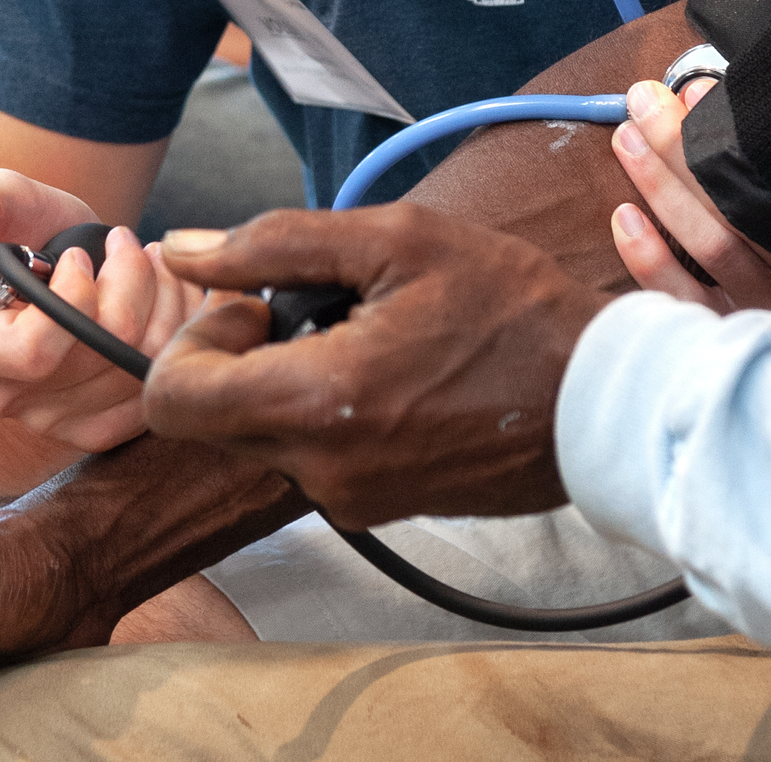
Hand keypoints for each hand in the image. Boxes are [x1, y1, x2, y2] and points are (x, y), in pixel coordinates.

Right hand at [0, 170, 203, 450]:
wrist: (47, 276)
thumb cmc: (22, 234)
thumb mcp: (1, 201)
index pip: (33, 350)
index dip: (76, 296)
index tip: (81, 254)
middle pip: (98, 353)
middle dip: (132, 284)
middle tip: (132, 243)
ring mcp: (46, 422)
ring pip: (135, 371)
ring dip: (164, 303)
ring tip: (152, 263)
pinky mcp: (90, 431)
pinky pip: (151, 396)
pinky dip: (175, 339)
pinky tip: (168, 298)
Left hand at [146, 204, 604, 529]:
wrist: (599, 404)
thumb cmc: (511, 312)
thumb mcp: (396, 242)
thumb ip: (273, 244)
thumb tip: (181, 253)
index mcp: (315, 402)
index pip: (171, 398)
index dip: (194, 342)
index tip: (255, 308)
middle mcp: (319, 468)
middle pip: (208, 420)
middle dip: (238, 360)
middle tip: (312, 315)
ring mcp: (346, 498)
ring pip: (259, 436)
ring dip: (287, 384)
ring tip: (370, 344)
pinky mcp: (371, 511)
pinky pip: (308, 458)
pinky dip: (323, 415)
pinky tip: (390, 379)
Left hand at [610, 79, 770, 329]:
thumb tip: (741, 107)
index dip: (734, 135)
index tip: (700, 90)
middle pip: (735, 204)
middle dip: (683, 148)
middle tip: (646, 103)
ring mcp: (762, 303)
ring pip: (707, 244)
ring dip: (660, 189)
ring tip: (628, 140)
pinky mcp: (728, 328)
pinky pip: (683, 298)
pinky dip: (649, 259)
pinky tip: (625, 218)